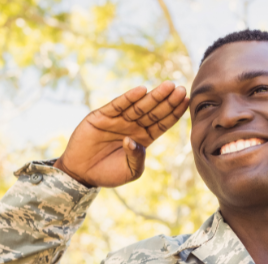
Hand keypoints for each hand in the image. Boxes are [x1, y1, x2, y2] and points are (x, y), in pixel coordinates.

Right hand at [54, 81, 189, 187]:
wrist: (81, 174)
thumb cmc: (108, 174)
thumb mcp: (130, 171)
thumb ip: (137, 158)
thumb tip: (134, 140)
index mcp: (143, 138)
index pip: (162, 123)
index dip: (174, 112)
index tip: (186, 101)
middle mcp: (132, 126)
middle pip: (154, 111)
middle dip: (167, 101)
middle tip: (181, 89)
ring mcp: (117, 120)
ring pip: (139, 106)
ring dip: (153, 96)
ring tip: (168, 86)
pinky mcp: (101, 116)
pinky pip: (117, 105)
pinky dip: (128, 98)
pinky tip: (141, 90)